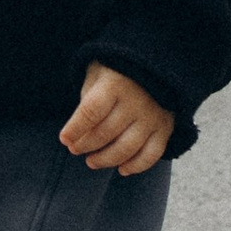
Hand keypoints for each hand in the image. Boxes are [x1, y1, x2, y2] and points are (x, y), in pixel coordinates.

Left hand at [60, 61, 173, 176]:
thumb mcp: (98, 72)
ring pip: (126, 149)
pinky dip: (136, 166)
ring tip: (91, 161)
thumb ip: (89, 98)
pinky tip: (122, 169)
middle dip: (85, 145)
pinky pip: (151, 155)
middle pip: (105, 133)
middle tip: (74, 149)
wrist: (157, 61)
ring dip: (105, 159)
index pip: (90, 112)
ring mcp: (153, 116)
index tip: (64, 139)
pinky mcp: (166, 127)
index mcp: (115, 83)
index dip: (75, 129)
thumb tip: (79, 132)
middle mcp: (136, 101)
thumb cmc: (118, 69)